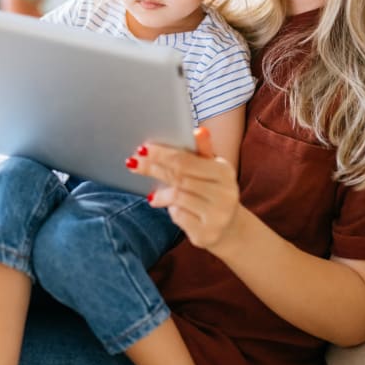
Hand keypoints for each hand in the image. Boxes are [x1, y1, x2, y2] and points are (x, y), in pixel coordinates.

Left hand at [127, 128, 239, 250]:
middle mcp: (224, 193)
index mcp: (224, 172)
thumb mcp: (212, 169)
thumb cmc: (215, 191)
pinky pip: (179, 217)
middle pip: (179, 177)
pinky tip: (171, 208)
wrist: (230, 228)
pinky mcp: (206, 234)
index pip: (186, 160)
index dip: (162, 154)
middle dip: (153, 169)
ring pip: (177, 198)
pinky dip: (171, 211)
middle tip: (133, 163)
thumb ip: (203, 150)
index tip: (142, 148)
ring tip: (152, 194)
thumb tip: (198, 130)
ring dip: (162, 194)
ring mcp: (217, 215)